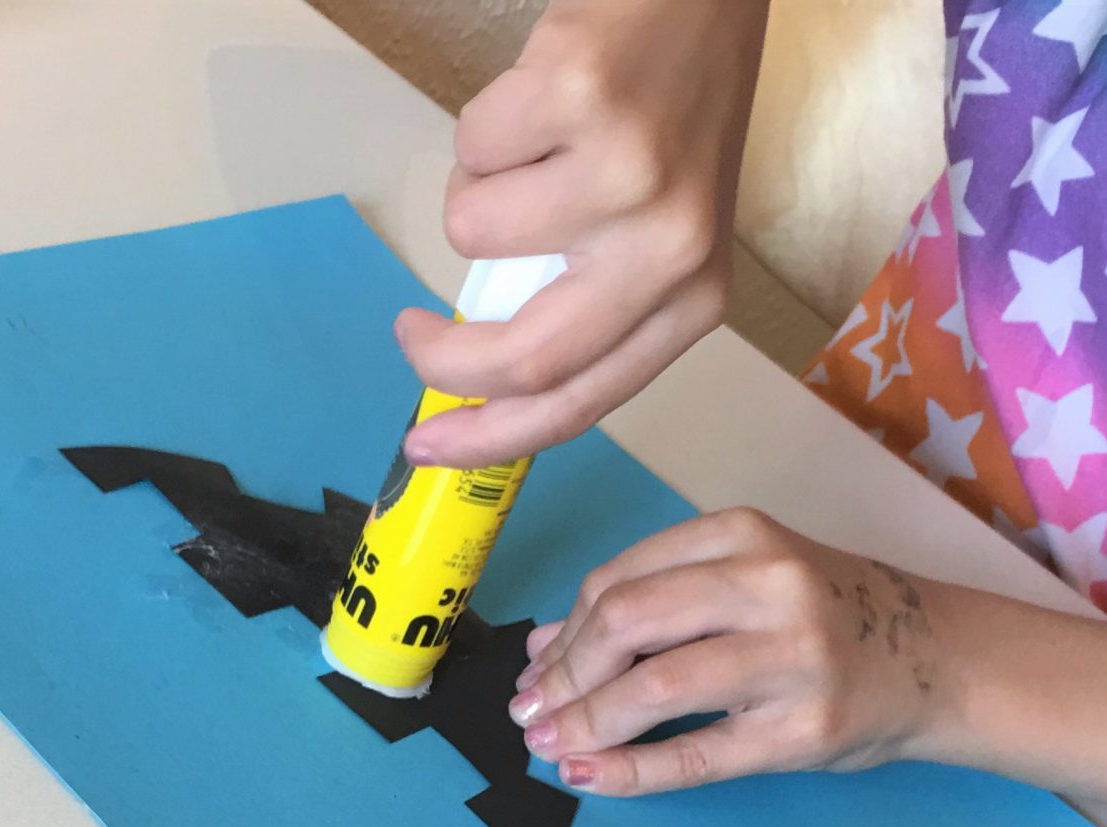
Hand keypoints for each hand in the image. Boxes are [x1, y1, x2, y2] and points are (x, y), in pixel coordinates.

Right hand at [396, 0, 769, 468]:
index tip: (425, 447)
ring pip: (474, 233)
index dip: (488, 439)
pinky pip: (471, 146)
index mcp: (693, 299)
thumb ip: (593, 306)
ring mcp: (626, 173)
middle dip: (442, 361)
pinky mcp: (580, 99)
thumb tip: (485, 377)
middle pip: (525, 356)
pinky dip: (483, 126)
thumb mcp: (659, 235)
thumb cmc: (672, 114)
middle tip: (413, 334)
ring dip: (474, 194)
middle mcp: (672, 247)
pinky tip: (537, 98)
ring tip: (528, 152)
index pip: (579, 404)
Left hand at [508, 510, 948, 795]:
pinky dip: (630, 769)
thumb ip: (654, 603)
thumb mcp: (745, 582)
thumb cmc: (826, 617)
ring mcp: (790, 658)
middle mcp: (767, 586)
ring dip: (585, 721)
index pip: (621, 580)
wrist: (936, 659)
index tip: (534, 670)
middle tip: (531, 714)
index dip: (564, 631)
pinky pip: (696, 754)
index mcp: (743, 536)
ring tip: (549, 744)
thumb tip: (544, 648)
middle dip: (564, 676)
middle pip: (627, 622)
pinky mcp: (801, 728)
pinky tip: (589, 774)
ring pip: (655, 686)